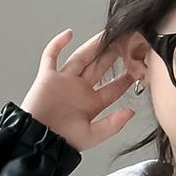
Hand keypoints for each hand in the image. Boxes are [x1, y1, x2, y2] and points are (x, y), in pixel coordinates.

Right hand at [20, 28, 135, 151]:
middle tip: (125, 42)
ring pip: (81, 57)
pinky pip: (51, 56)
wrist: (38, 140)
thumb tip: (131, 112)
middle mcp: (79, 89)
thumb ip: (113, 124)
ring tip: (106, 34)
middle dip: (112, 55)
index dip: (125, 78)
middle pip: (99, 67)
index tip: (137, 68)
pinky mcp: (47, 76)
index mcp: (91, 103)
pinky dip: (58, 44)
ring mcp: (64, 81)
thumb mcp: (93, 135)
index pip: (113, 88)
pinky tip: (69, 34)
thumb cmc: (62, 141)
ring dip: (93, 45)